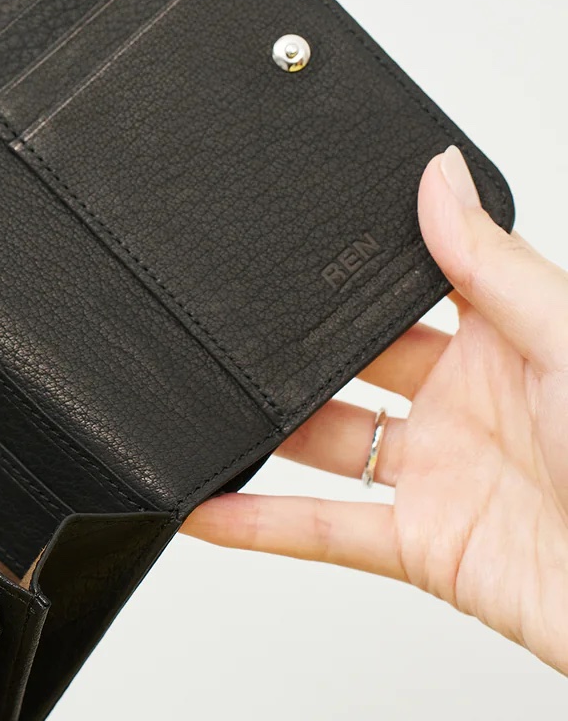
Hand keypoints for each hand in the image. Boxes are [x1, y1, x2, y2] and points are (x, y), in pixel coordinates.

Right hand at [185, 146, 567, 676]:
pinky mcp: (423, 543)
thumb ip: (494, 264)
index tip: (301, 234)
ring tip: (212, 402)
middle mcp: (469, 401)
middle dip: (300, 341)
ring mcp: (441, 474)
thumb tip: (439, 177)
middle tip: (239, 320)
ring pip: (329, 440)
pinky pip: (325, 529)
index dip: (364, 264)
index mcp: (510, 338)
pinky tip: (210, 507)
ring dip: (270, 428)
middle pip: (357, 360)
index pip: (419, 284)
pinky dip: (261, 525)